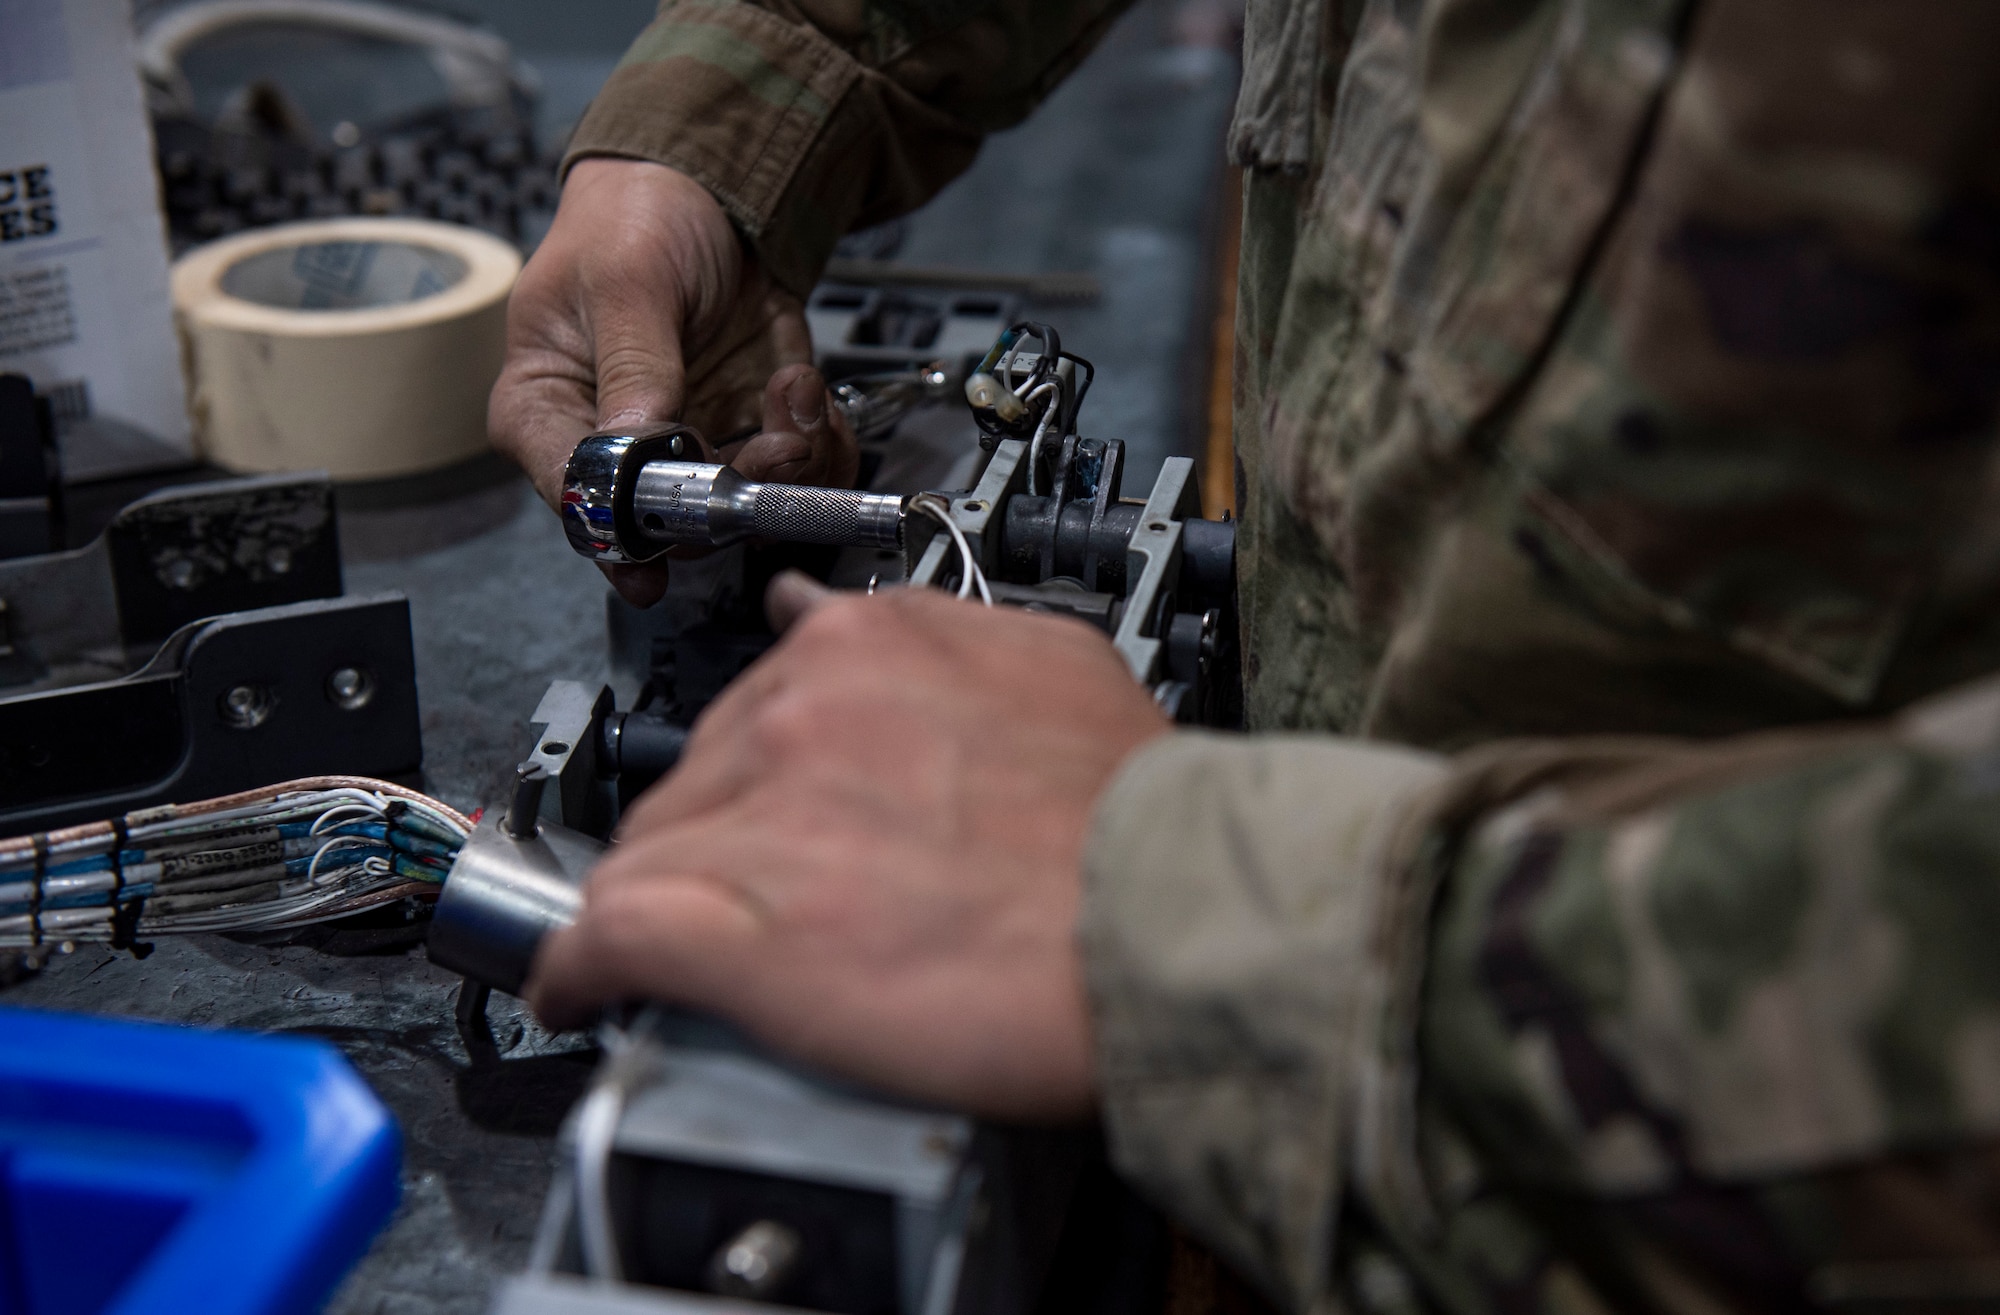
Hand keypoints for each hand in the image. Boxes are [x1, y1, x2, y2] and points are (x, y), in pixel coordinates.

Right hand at [488, 159, 856, 604]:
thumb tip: (636, 440)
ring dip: (788, 466)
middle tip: (776, 442)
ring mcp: (685, 447)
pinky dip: (817, 448)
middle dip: (733, 492)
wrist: (708, 195)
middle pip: (667, 523)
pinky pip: (792, 478)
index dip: (628, 527)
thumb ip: (634, 363)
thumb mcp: (627, 279)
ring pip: (739, 511)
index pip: (576, 495)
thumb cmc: (633, 221)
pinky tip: (804, 392)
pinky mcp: (746, 434)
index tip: (682, 525)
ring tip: (796, 395)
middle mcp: (612, 450)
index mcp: (545, 411)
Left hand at [525, 576, 1170, 1119]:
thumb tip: (851, 625)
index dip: (755, 780)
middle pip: (691, 782)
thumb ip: (943, 641)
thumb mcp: (1055, 667)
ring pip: (643, 857)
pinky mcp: (730, 931)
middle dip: (716, 844)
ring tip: (687, 963)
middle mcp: (801, 708)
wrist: (1177, 924)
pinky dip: (580, 972)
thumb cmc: (1140, 818)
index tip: (758, 817)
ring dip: (662, 909)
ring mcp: (758, 814)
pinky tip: (584, 995)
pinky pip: (604, 938)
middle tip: (764, 907)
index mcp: (871, 643)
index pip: (755, 705)